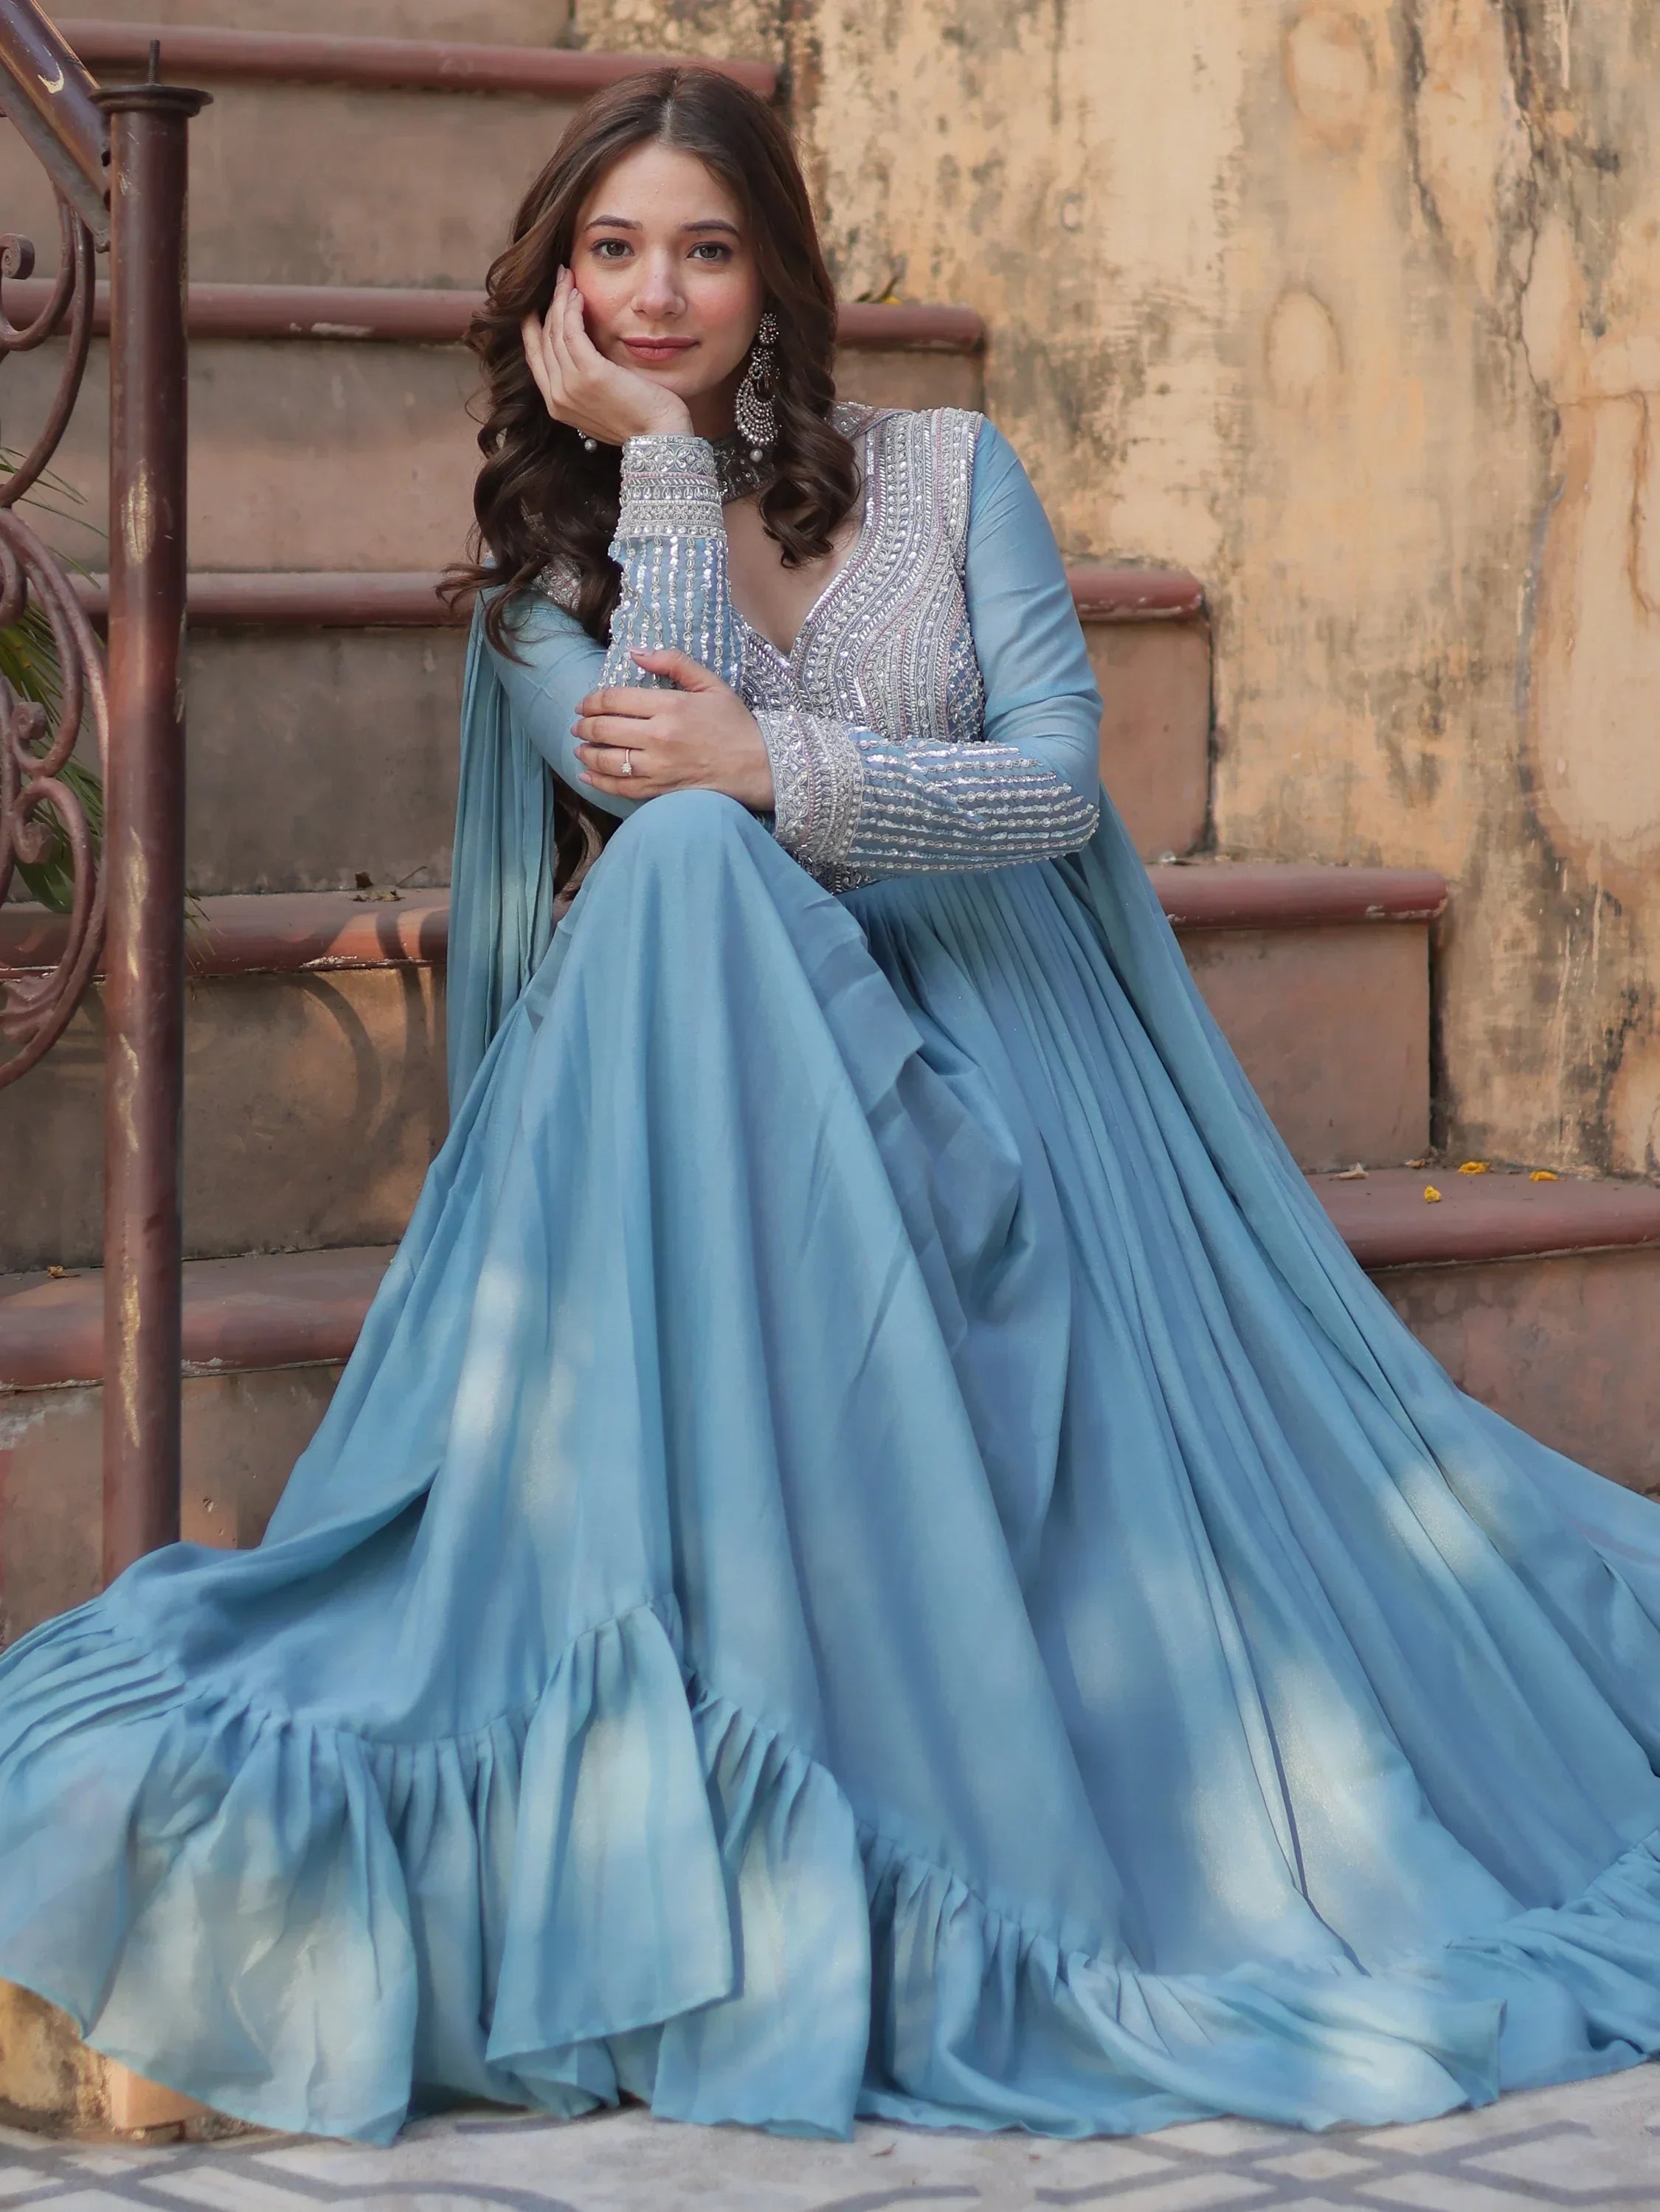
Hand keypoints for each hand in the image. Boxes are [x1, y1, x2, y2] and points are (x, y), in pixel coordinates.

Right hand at [521, 268, 691, 444]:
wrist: (660, 437)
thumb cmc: (640, 419)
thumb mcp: (603, 402)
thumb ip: (586, 383)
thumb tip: (585, 357)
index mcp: (558, 405)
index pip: (535, 356)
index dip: (534, 325)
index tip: (541, 301)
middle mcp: (557, 396)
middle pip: (542, 339)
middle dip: (548, 303)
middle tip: (559, 278)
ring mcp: (570, 386)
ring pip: (554, 331)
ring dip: (560, 299)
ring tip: (568, 278)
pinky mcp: (589, 374)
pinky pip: (571, 331)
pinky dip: (571, 309)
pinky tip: (578, 294)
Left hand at [573, 648, 773, 810]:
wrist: (758, 765)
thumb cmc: (735, 724)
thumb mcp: (710, 684)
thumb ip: (674, 662)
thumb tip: (636, 652)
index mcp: (670, 706)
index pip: (615, 699)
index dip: (592, 700)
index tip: (585, 703)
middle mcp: (659, 737)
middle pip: (604, 729)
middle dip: (584, 726)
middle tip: (578, 725)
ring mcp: (658, 766)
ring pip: (607, 760)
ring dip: (586, 753)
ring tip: (580, 748)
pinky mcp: (661, 789)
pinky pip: (621, 787)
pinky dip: (599, 782)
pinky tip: (587, 776)